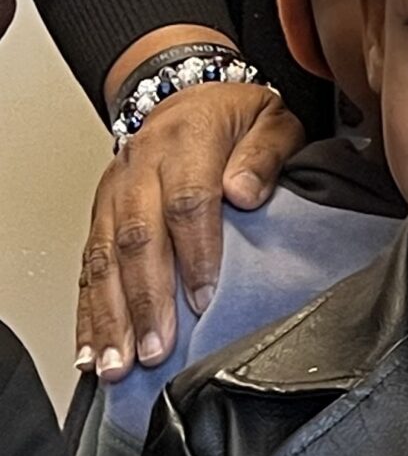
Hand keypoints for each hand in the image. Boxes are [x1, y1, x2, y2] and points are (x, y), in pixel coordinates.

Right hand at [81, 82, 302, 377]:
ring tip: (119, 362)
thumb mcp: (272, 120)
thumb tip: (246, 191)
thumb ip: (266, 155)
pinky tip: (92, 348)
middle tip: (156, 349)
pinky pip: (87, 266)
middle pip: (136, 239)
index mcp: (187, 141)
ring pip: (103, 259)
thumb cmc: (238, 116)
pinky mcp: (100, 215)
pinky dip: (88, 311)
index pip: (187, 203)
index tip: (204, 299)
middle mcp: (140, 168)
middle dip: (144, 301)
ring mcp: (114, 193)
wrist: (190, 93)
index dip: (195, 254)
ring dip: (110, 316)